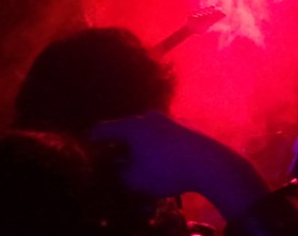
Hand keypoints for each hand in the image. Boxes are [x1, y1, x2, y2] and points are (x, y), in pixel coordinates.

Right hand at [91, 111, 267, 203]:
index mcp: (132, 126)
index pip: (103, 129)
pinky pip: (162, 139)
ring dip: (140, 150)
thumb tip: (119, 168)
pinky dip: (157, 150)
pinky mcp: (183, 128)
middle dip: (119, 148)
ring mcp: (168, 121)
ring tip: (140, 168)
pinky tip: (161, 165)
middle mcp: (149, 118)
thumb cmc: (167, 169)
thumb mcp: (135, 179)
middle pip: (126, 131)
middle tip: (114, 164)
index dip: (92, 141)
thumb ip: (120, 174)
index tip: (88, 152)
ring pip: (146, 135)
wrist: (209, 162)